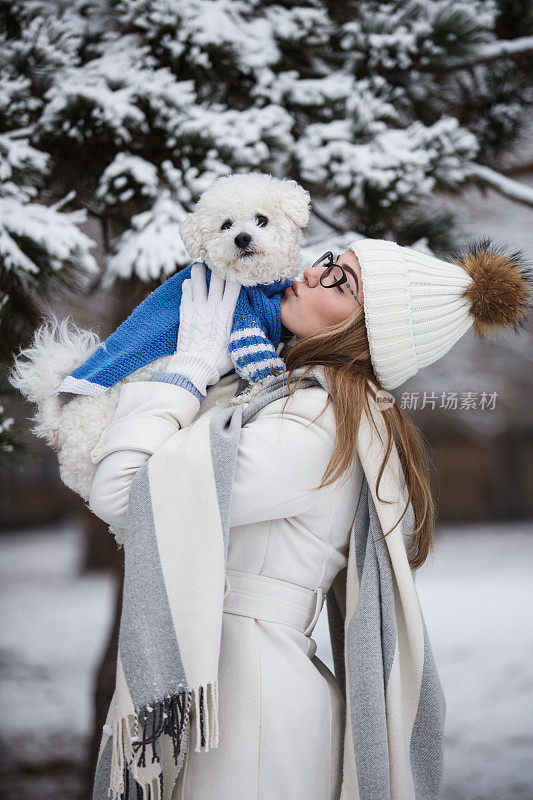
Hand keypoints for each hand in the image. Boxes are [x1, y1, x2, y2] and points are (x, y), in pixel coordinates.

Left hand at [165, 263, 240, 394]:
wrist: (195, 366)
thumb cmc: (219, 359)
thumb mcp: (236, 341)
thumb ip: (242, 326)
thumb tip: (253, 320)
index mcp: (227, 311)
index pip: (234, 284)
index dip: (235, 273)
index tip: (236, 268)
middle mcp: (212, 305)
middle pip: (216, 276)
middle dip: (218, 266)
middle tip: (219, 261)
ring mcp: (196, 306)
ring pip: (197, 278)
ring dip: (200, 270)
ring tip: (201, 268)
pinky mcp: (184, 311)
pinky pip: (186, 290)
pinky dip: (188, 284)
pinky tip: (190, 284)